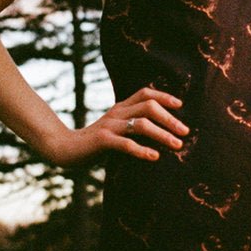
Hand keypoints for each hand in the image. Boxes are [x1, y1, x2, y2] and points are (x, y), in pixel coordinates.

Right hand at [53, 87, 188, 165]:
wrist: (64, 148)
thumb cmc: (94, 143)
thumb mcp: (115, 130)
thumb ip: (131, 127)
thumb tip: (160, 133)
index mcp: (120, 108)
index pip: (145, 93)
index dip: (164, 96)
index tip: (180, 105)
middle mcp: (116, 113)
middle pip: (148, 107)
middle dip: (170, 118)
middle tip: (185, 132)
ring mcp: (109, 125)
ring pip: (141, 124)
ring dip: (162, 134)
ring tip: (177, 145)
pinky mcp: (102, 140)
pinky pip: (125, 144)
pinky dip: (142, 150)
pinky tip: (154, 157)